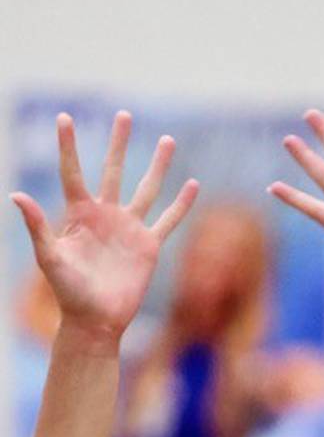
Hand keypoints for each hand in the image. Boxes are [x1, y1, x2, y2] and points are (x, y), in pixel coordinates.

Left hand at [10, 113, 198, 347]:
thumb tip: (16, 195)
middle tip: (123, 115)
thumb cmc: (68, 292)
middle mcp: (106, 215)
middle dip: (119, 143)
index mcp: (79, 214)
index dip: (68, 146)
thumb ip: (37, 226)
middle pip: (114, 170)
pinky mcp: (149, 246)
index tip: (64, 118)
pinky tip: (192, 185)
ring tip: (168, 140)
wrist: (96, 321)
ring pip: (146, 189)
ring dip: (158, 166)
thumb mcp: (50, 258)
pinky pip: (168, 220)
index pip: (73, 172)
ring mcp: (129, 229)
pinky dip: (181, 204)